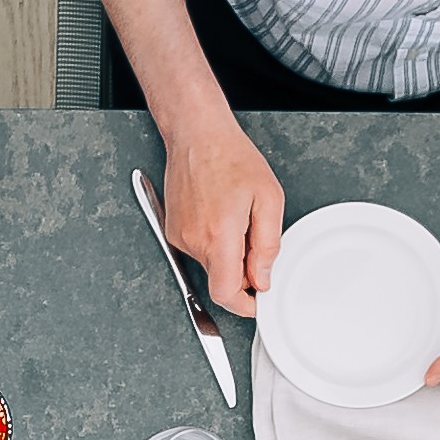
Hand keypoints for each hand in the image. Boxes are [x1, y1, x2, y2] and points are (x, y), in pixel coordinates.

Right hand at [160, 117, 286, 314]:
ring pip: (210, 264)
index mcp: (218, 235)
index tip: (256, 302)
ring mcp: (179, 235)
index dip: (244, 305)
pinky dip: (214, 241)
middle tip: (255, 237)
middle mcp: (193, 240)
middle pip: (220, 278)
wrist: (198, 134)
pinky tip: (220, 213)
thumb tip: (262, 279)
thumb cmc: (231, 158)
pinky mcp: (172, 229)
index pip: (226, 293)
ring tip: (236, 216)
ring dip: (228, 252)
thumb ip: (267, 246)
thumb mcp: (268, 199)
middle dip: (242, 270)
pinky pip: (199, 249)